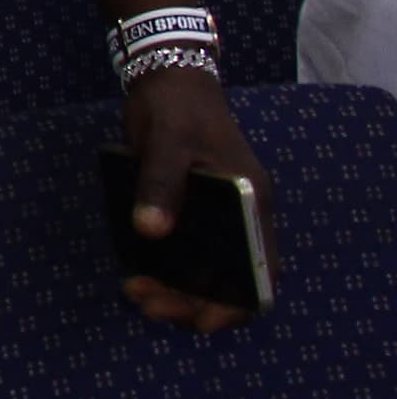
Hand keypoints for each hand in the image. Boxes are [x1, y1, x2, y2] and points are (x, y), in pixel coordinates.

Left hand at [119, 66, 263, 332]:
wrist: (166, 78)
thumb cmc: (175, 108)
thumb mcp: (167, 144)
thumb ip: (159, 185)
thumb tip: (149, 232)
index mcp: (253, 203)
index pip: (262, 271)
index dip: (238, 304)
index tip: (201, 320)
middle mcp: (243, 216)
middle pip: (231, 280)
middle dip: (192, 302)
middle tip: (145, 302)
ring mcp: (220, 215)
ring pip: (208, 270)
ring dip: (177, 289)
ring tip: (135, 291)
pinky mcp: (194, 210)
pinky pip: (189, 252)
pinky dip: (168, 269)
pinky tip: (137, 271)